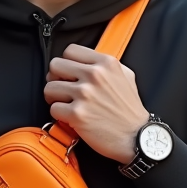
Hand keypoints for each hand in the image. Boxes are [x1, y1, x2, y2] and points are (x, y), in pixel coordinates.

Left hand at [44, 44, 149, 163]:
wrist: (136, 137)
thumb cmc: (130, 110)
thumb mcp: (126, 76)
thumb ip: (106, 65)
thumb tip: (86, 61)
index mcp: (106, 63)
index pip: (70, 50)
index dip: (66, 62)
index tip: (68, 73)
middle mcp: (95, 75)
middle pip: (55, 65)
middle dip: (56, 78)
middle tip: (63, 88)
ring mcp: (85, 94)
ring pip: (49, 87)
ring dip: (55, 97)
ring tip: (66, 103)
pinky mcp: (77, 114)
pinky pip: (53, 108)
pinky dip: (59, 114)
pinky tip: (70, 117)